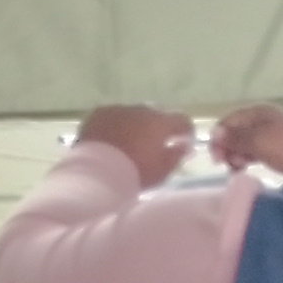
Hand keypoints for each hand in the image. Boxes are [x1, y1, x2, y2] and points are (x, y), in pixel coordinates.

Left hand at [74, 104, 195, 188]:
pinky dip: (114, 125)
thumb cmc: (135, 173)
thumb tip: (184, 146)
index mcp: (161, 123)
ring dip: (134, 126)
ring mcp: (119, 110)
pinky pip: (113, 116)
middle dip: (156, 128)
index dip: (185, 130)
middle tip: (151, 145)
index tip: (183, 140)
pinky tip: (110, 140)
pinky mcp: (100, 113)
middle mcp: (142, 110)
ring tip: (127, 144)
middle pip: (155, 116)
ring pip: (132, 115)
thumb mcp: (162, 171)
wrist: (97, 172)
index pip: (181, 120)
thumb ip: (176, 156)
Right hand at [211, 103, 282, 176]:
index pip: (228, 121)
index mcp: (257, 111)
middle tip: (228, 165)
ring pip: (244, 142)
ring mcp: (270, 132)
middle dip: (228, 148)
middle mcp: (262, 118)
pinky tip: (246, 167)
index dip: (219, 138)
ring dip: (237, 155)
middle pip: (235, 131)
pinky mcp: (277, 146)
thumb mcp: (258, 142)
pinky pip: (255, 150)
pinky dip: (248, 158)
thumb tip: (214, 132)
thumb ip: (235, 138)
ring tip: (239, 168)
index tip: (217, 159)